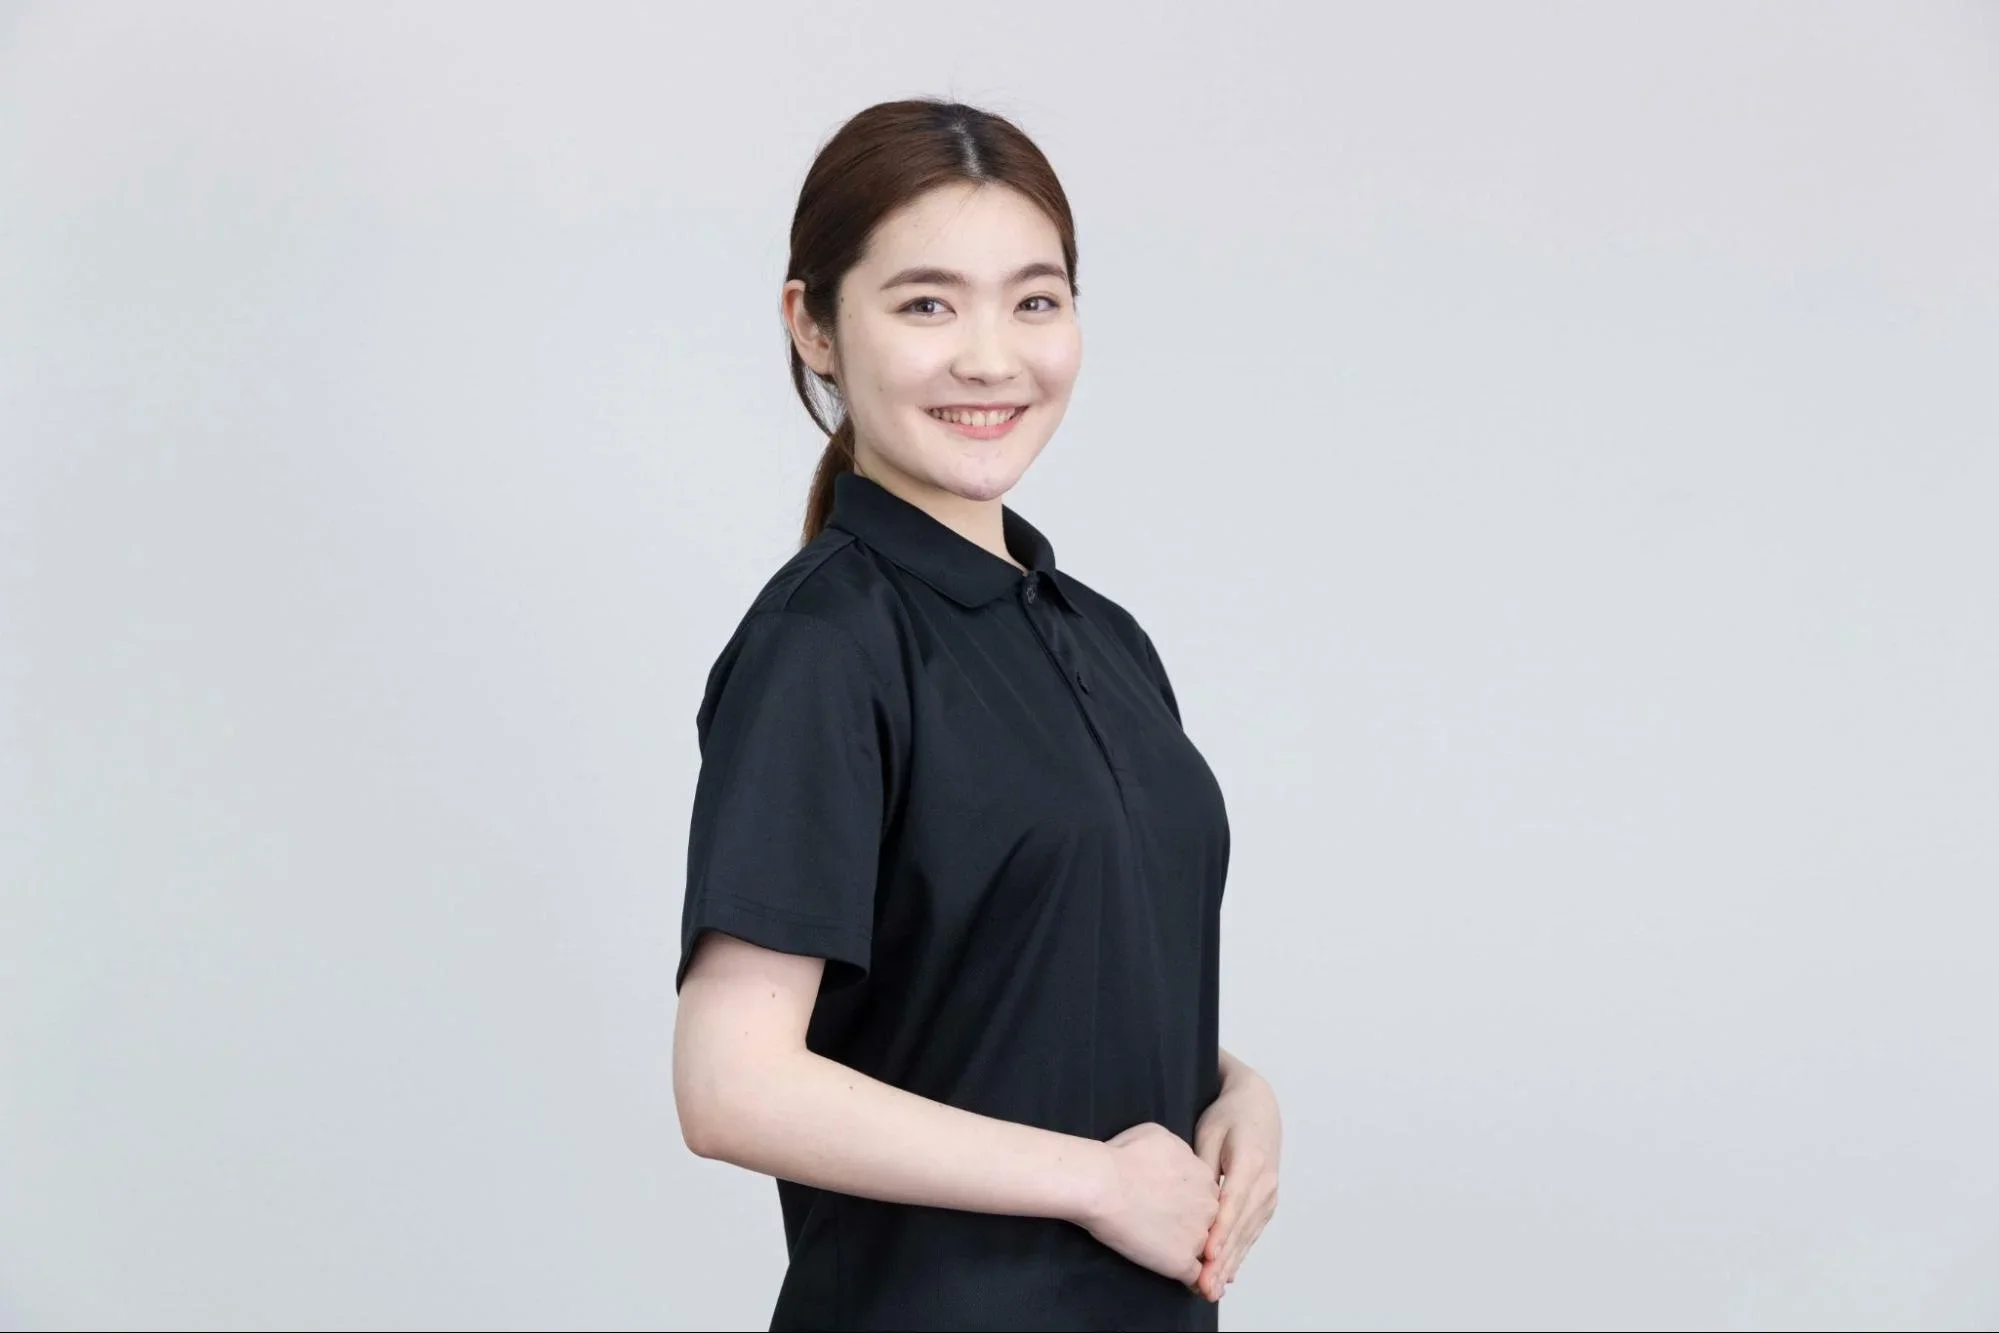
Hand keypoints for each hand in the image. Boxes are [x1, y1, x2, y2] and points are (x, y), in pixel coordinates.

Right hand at [1077, 1122, 1220, 1285]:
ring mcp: (1197, 1236)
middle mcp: (1208, 1206)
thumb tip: (1177, 1161)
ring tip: (1167, 1253)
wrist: (1101, 1184)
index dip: (1189, 1203)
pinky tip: (1176, 1276)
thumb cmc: (1120, 1157)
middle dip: (1192, 1226)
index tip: (1172, 1207)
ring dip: (1188, 1251)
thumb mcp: (1158, 1135)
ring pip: (1204, 1250)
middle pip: (1210, 1222)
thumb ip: (1179, 1151)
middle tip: (1166, 1228)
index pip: (1206, 1196)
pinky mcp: (1181, 1262)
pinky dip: (1188, 1279)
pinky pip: (1194, 1277)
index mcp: (1203, 1177)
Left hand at [1190, 1066, 1280, 1300]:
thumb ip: (1201, 1167)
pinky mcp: (1268, 1201)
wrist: (1259, 1105)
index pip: (1233, 1203)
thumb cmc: (1228, 1116)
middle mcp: (1265, 1182)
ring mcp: (1270, 1193)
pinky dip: (1240, 1253)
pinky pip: (1252, 1231)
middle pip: (1241, 1226)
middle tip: (1205, 1286)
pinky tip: (1228, 1273)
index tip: (1208, 1255)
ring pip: (1248, 1235)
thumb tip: (1190, 1200)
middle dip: (1224, 1259)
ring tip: (1213, 1289)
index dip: (1221, 1232)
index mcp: (1249, 1161)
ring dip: (1231, 1263)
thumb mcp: (1209, 1132)